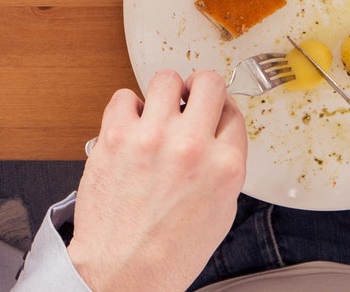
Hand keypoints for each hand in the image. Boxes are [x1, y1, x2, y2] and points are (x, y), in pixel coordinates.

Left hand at [65, 70, 248, 291]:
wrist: (122, 272)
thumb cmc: (168, 253)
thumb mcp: (220, 213)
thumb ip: (223, 167)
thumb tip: (216, 134)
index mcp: (225, 167)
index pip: (233, 111)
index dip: (220, 110)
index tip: (210, 112)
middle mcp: (192, 146)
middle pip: (208, 82)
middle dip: (199, 88)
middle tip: (188, 99)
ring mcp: (152, 137)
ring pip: (165, 78)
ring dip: (163, 93)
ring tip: (157, 112)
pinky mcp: (116, 135)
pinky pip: (124, 96)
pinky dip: (127, 109)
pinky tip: (130, 128)